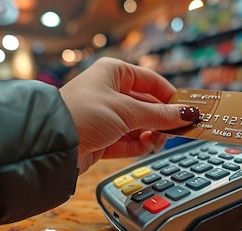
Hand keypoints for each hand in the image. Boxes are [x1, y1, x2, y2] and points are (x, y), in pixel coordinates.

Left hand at [59, 57, 197, 173]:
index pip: (152, 81)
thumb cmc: (83, 113)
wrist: (52, 143)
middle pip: (147, 105)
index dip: (171, 96)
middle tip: (180, 130)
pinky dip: (140, 144)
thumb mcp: (127, 111)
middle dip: (162, 119)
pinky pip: (128, 140)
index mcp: (114, 73)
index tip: (188, 109)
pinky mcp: (102, 138)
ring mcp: (105, 116)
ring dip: (152, 133)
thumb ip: (160, 115)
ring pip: (139, 124)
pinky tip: (148, 146)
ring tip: (159, 140)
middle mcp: (109, 92)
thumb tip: (187, 114)